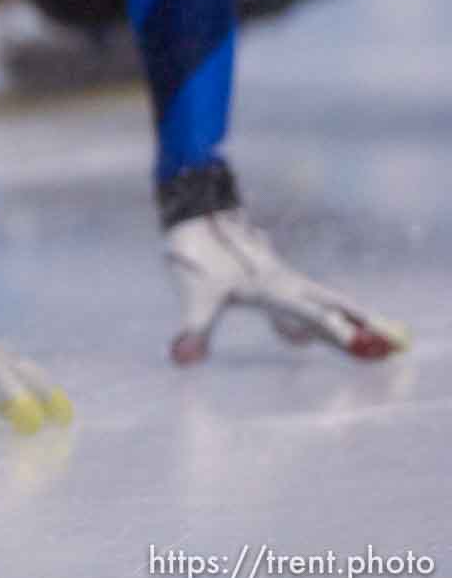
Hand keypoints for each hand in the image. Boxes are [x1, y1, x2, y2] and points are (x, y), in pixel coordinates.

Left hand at [165, 208, 409, 363]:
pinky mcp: (276, 278)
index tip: (355, 343)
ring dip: (351, 317)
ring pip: (325, 299)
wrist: (193, 219)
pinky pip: (308, 299)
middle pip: (333, 304)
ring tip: (376, 338)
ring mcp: (284, 278)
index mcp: (272, 288)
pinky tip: (324, 331)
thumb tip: (184, 358)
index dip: (332, 329)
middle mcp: (285, 282)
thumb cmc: (196, 260)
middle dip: (363, 322)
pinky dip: (326, 313)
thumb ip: (194, 329)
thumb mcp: (195, 298)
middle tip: (393, 341)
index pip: (310, 313)